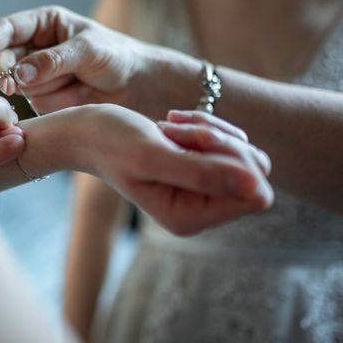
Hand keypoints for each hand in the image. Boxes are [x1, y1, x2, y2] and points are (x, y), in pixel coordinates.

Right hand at [0, 6, 187, 115]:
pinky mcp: (41, 98)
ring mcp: (34, 74)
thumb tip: (18, 74)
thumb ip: (53, 61)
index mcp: (43, 23)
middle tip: (13, 85)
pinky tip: (74, 94)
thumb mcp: (88, 51)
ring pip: (18, 84)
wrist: (136, 86)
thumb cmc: (116, 56)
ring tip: (77, 83)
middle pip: (3, 59)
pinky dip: (52, 102)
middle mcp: (33, 47)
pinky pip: (33, 103)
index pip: (7, 29)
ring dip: (45, 87)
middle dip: (8, 72)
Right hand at [51, 104, 272, 235]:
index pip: (255, 193)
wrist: (84, 133)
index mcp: (189, 217)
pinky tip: (171, 124)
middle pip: (254, 172)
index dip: (235, 159)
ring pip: (243, 154)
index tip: (194, 141)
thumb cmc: (108, 142)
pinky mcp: (196, 171)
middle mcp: (199, 210)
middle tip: (176, 131)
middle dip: (220, 141)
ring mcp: (198, 191)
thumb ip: (202, 174)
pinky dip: (203, 126)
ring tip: (168, 127)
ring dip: (208, 129)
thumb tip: (258, 187)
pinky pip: (227, 143)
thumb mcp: (152, 155)